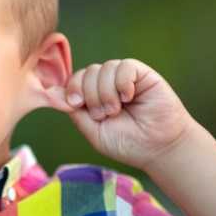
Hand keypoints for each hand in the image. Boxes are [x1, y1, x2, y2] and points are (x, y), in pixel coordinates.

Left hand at [65, 59, 194, 169]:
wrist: (159, 148)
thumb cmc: (128, 143)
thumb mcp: (94, 131)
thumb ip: (76, 112)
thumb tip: (56, 93)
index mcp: (94, 96)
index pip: (75, 80)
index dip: (72, 89)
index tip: (76, 104)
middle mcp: (107, 84)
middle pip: (87, 72)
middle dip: (90, 95)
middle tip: (104, 115)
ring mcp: (124, 78)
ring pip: (104, 68)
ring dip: (106, 92)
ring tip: (116, 110)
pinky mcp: (142, 74)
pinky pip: (125, 66)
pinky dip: (122, 82)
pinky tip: (128, 97)